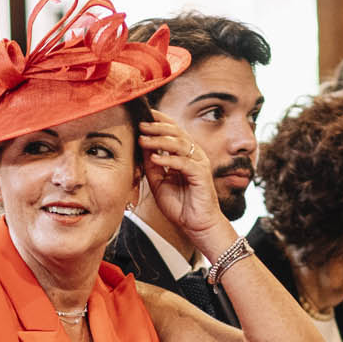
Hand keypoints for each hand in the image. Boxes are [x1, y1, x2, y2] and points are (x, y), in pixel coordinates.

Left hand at [139, 113, 235, 253]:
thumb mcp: (159, 182)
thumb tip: (141, 145)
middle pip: (176, 132)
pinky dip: (169, 159)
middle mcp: (193, 155)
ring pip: (179, 144)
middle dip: (157, 127)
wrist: (196, 225)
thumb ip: (152, 165)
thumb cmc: (180, 205)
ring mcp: (199, 163)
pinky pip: (184, 162)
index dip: (158, 121)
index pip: (172, 131)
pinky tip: (155, 158)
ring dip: (160, 141)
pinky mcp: (201, 175)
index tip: (142, 116)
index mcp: (184, 154)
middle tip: (140, 125)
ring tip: (143, 140)